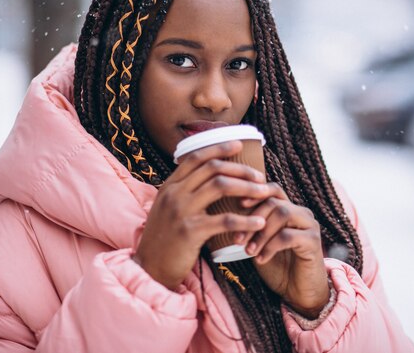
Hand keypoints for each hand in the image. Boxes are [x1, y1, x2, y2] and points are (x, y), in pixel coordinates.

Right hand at [134, 141, 273, 289]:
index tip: (238, 144)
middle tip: (260, 176)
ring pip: (220, 186)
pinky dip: (246, 220)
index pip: (195, 157)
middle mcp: (173, 194)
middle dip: (240, 169)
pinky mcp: (190, 232)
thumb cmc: (163, 241)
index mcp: (169, 186)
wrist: (148, 269)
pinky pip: (225, 220)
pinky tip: (259, 222)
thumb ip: (183, 194)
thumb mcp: (167, 210)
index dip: (218, 148)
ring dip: (247, 187)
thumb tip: (208, 180)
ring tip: (264, 193)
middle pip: (212, 168)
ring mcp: (181, 211)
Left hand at [241, 185, 329, 318]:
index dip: (255, 193)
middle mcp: (301, 213)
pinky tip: (261, 259)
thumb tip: (227, 215)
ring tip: (249, 250)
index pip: (272, 190)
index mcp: (289, 210)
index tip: (238, 205)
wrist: (299, 293)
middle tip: (238, 239)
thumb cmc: (278, 267)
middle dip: (253, 219)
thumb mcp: (260, 243)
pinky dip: (270, 246)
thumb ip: (251, 227)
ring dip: (261, 233)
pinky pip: (288, 235)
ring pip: (283, 213)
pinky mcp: (314, 242)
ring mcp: (310, 226)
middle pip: (274, 202)